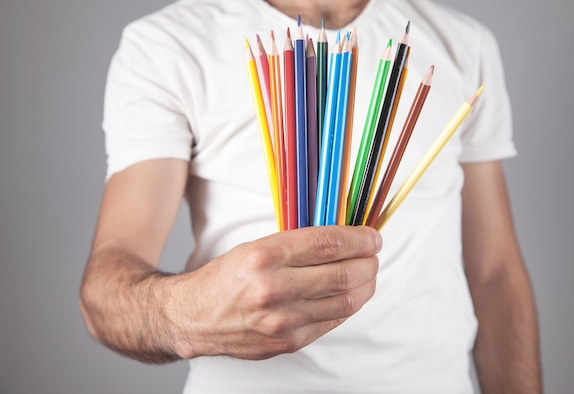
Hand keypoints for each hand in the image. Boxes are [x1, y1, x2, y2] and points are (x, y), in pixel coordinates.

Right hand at [169, 225, 380, 359]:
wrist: (195, 318)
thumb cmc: (226, 278)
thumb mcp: (256, 248)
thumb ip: (298, 244)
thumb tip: (342, 237)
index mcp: (265, 257)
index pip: (328, 243)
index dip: (359, 238)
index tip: (372, 237)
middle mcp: (274, 289)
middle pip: (343, 274)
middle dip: (369, 262)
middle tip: (373, 255)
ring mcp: (283, 320)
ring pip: (345, 301)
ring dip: (366, 285)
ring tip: (367, 274)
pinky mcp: (288, 342)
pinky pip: (332, 321)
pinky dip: (348, 305)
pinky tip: (349, 294)